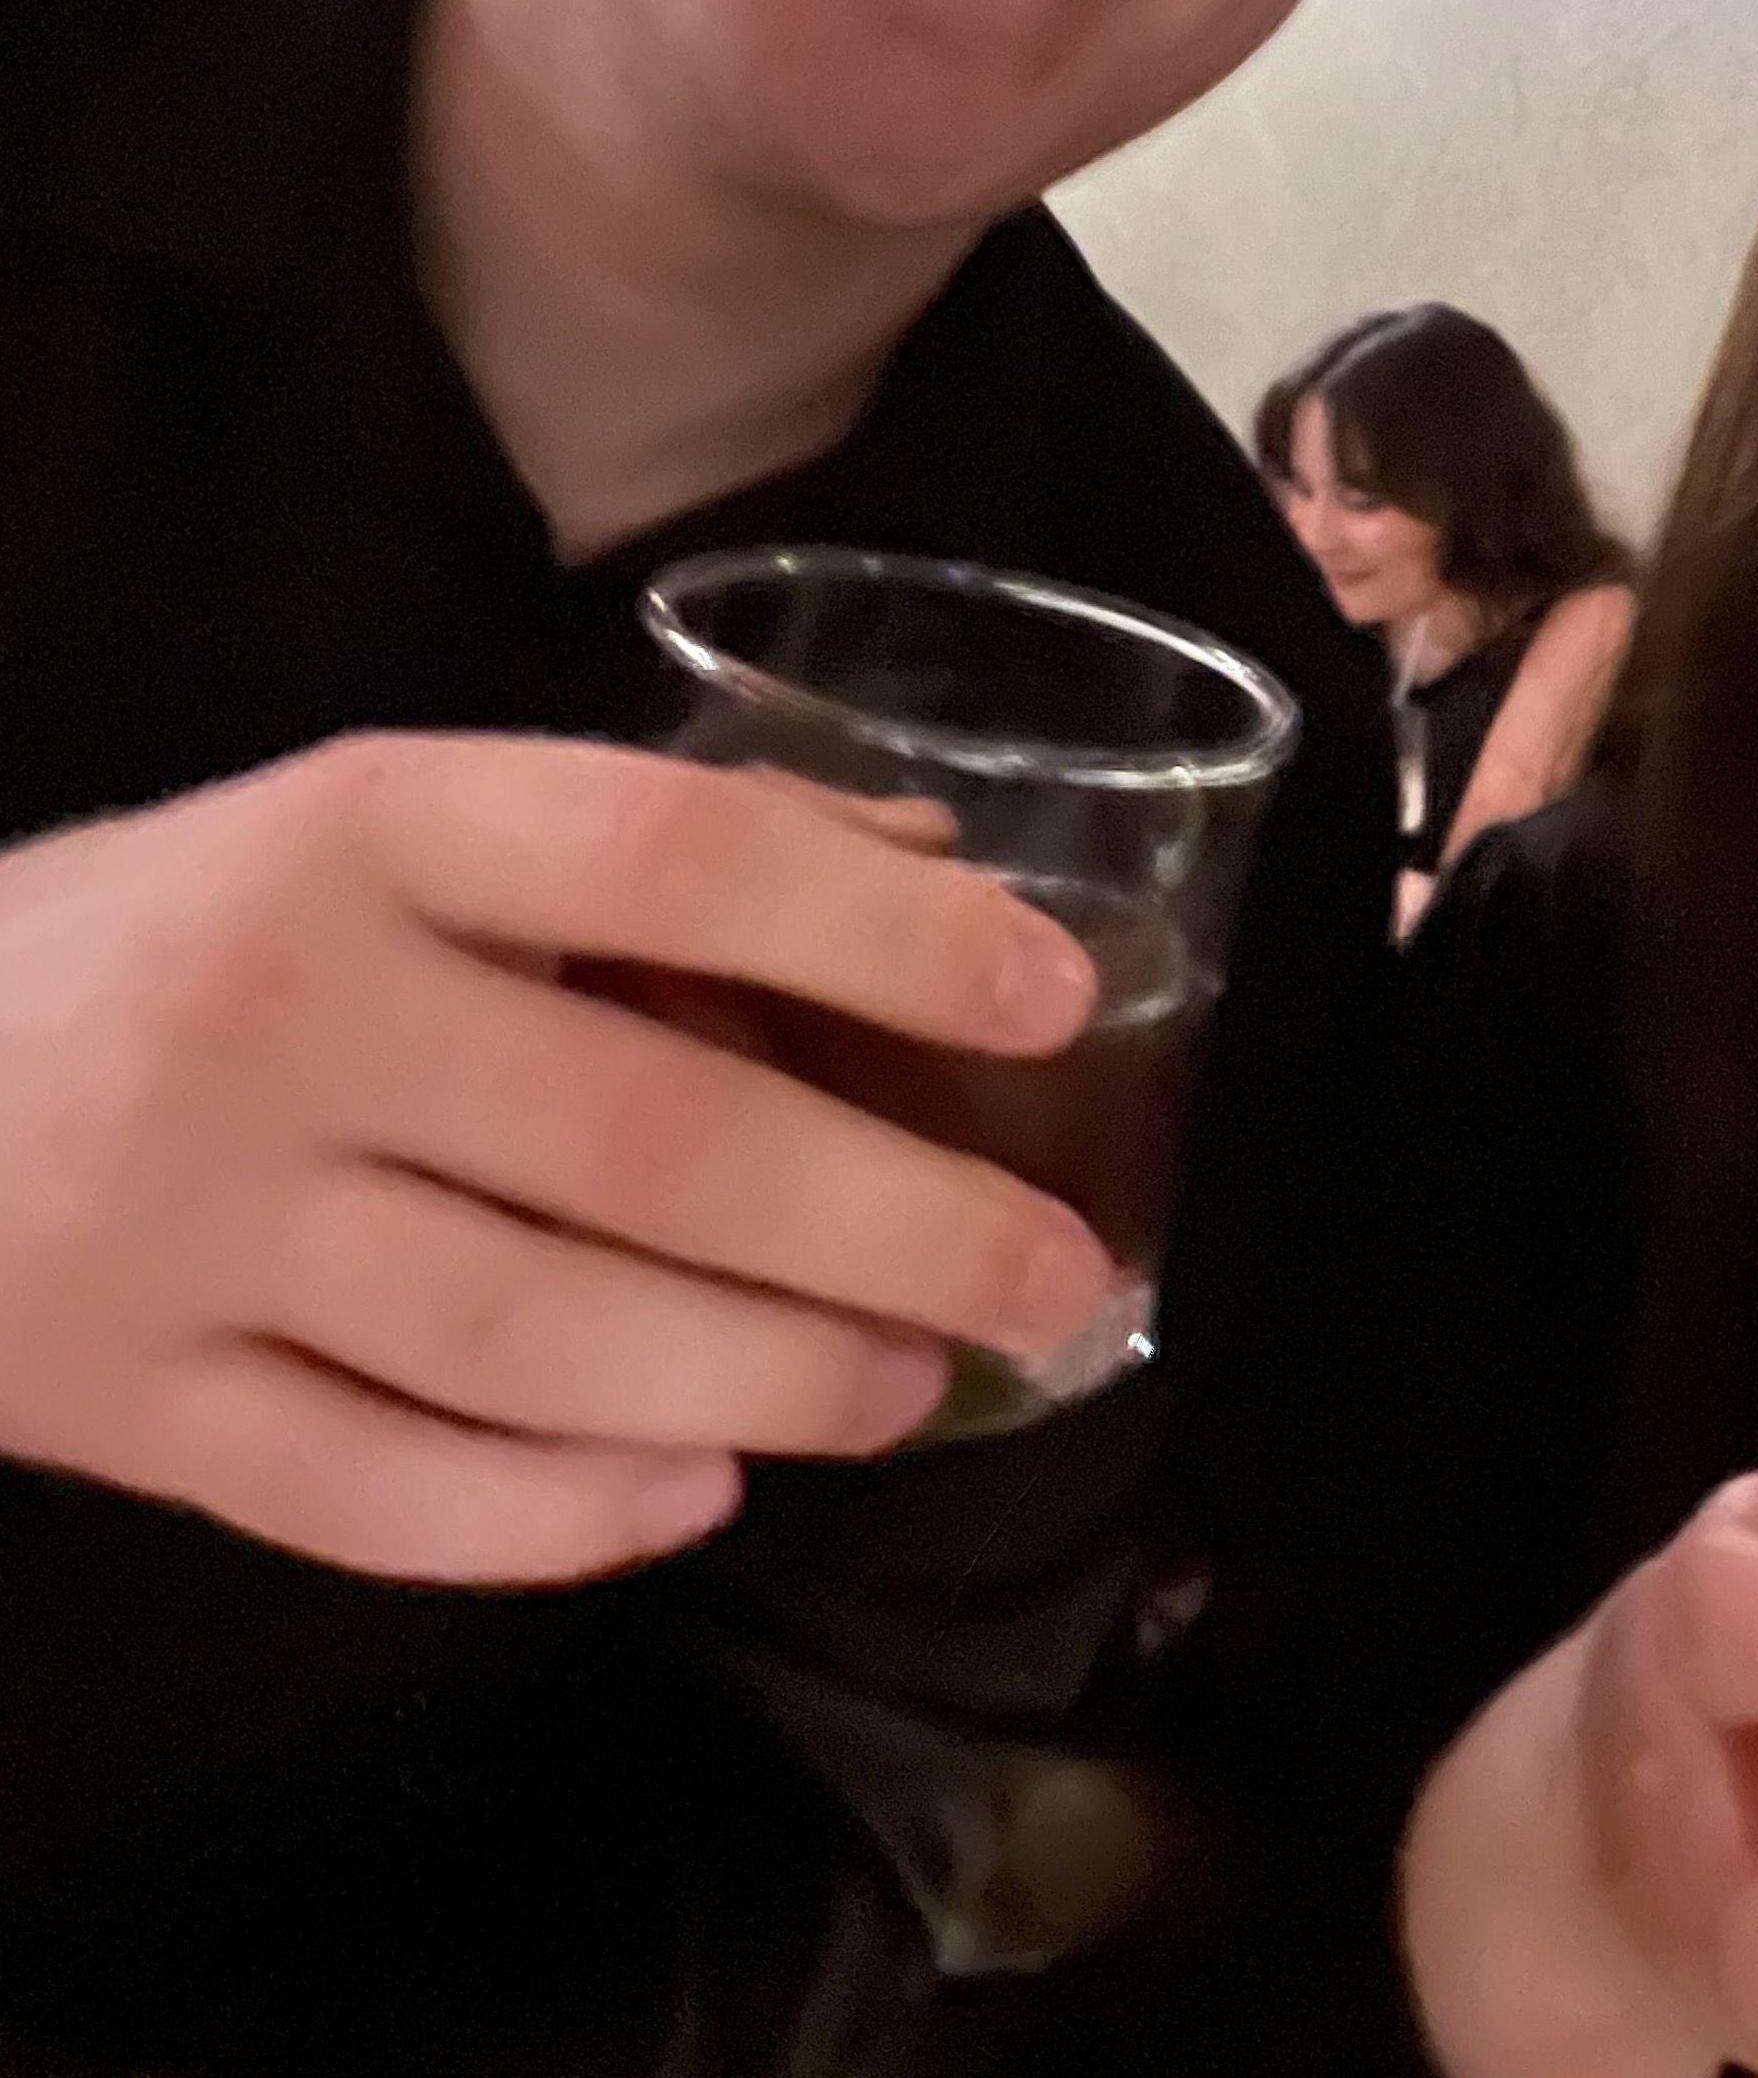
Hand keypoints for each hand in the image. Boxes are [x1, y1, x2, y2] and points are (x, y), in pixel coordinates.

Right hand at [0, 733, 1116, 1585]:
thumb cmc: (177, 932)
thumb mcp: (382, 827)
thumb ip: (645, 837)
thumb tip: (930, 855)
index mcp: (364, 828)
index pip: (662, 853)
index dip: (878, 924)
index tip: (1057, 995)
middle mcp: (282, 1017)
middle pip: (636, 1134)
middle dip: (887, 1221)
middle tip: (1060, 1283)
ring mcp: (189, 1228)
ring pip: (525, 1332)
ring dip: (757, 1374)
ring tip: (915, 1389)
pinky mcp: (120, 1408)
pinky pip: (365, 1490)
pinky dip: (549, 1508)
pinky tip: (695, 1493)